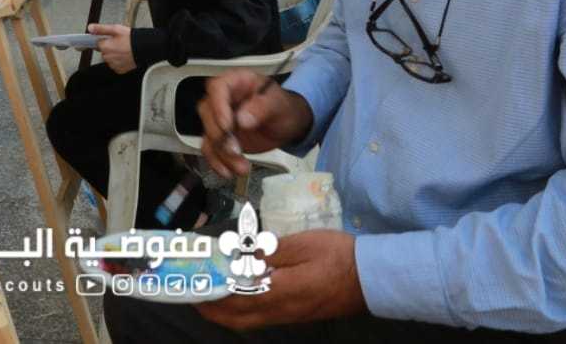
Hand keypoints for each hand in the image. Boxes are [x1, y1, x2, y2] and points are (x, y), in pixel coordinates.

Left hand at [88, 23, 134, 72]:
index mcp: (105, 47)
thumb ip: (101, 29)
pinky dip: (119, 61)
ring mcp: (113, 64)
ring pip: (110, 58)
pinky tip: (125, 56)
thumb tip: (90, 28)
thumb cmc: (132, 39)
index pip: (98, 44)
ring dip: (114, 55)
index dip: (104, 40)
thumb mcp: (116, 29)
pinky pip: (115, 65)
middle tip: (120, 43)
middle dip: (110, 47)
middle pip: (104, 51)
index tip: (110, 39)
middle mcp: (107, 57)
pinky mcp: (119, 70)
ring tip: (124, 49)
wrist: (144, 49)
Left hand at [196, 230, 364, 329]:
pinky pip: (262, 317)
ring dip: (227, 311)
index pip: (236, 299)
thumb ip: (270, 253)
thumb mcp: (303, 245)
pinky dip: (244, 309)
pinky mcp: (297, 314)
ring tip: (213, 293)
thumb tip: (241, 258)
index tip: (193, 285)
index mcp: (280, 292)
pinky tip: (241, 293)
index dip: (212, 294)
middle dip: (213, 310)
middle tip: (196, 293)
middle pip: (238, 318)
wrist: (372, 278)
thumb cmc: (338, 256)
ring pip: (249, 321)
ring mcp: (289, 315)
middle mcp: (281, 310)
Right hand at [198, 71, 312, 178]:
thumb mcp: (278, 104)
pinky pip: (210, 150)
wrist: (287, 125)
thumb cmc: (283, 108)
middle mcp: (223, 100)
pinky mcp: (220, 139)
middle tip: (236, 149)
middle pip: (207, 112)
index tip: (227, 125)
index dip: (218, 106)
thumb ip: (262, 107)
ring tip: (241, 167)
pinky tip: (229, 172)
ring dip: (221, 154)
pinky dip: (217, 163)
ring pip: (208, 135)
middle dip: (219, 135)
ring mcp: (219, 119)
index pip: (217, 88)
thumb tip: (243, 120)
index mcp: (236, 82)